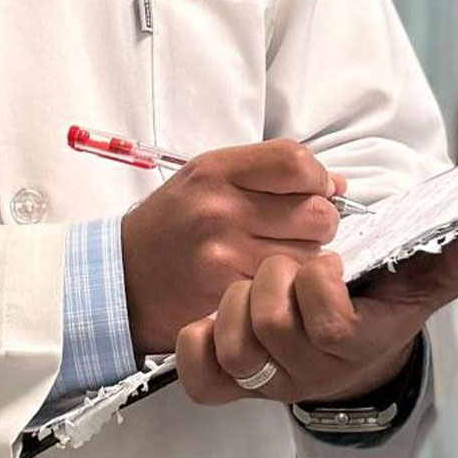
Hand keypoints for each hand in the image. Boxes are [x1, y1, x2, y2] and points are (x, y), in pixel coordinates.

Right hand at [118, 139, 343, 356]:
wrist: (121, 281)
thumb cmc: (169, 227)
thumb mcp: (205, 181)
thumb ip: (267, 175)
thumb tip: (336, 185)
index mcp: (215, 171)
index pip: (295, 162)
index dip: (317, 177)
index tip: (313, 190)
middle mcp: (220, 210)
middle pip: (316, 212)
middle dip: (318, 223)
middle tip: (296, 231)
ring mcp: (225, 256)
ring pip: (310, 255)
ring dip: (306, 258)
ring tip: (276, 257)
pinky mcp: (229, 295)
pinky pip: (287, 288)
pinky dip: (287, 287)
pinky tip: (267, 282)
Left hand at [175, 228, 457, 407]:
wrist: (352, 360)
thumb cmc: (380, 308)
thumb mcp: (420, 284)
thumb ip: (451, 261)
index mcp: (357, 345)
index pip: (330, 324)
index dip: (319, 284)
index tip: (326, 260)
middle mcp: (312, 373)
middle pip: (272, 326)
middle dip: (272, 278)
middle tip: (285, 264)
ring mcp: (271, 384)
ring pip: (235, 347)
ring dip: (234, 304)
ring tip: (252, 287)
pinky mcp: (233, 388)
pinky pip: (201, 377)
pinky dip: (197, 342)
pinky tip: (214, 318)